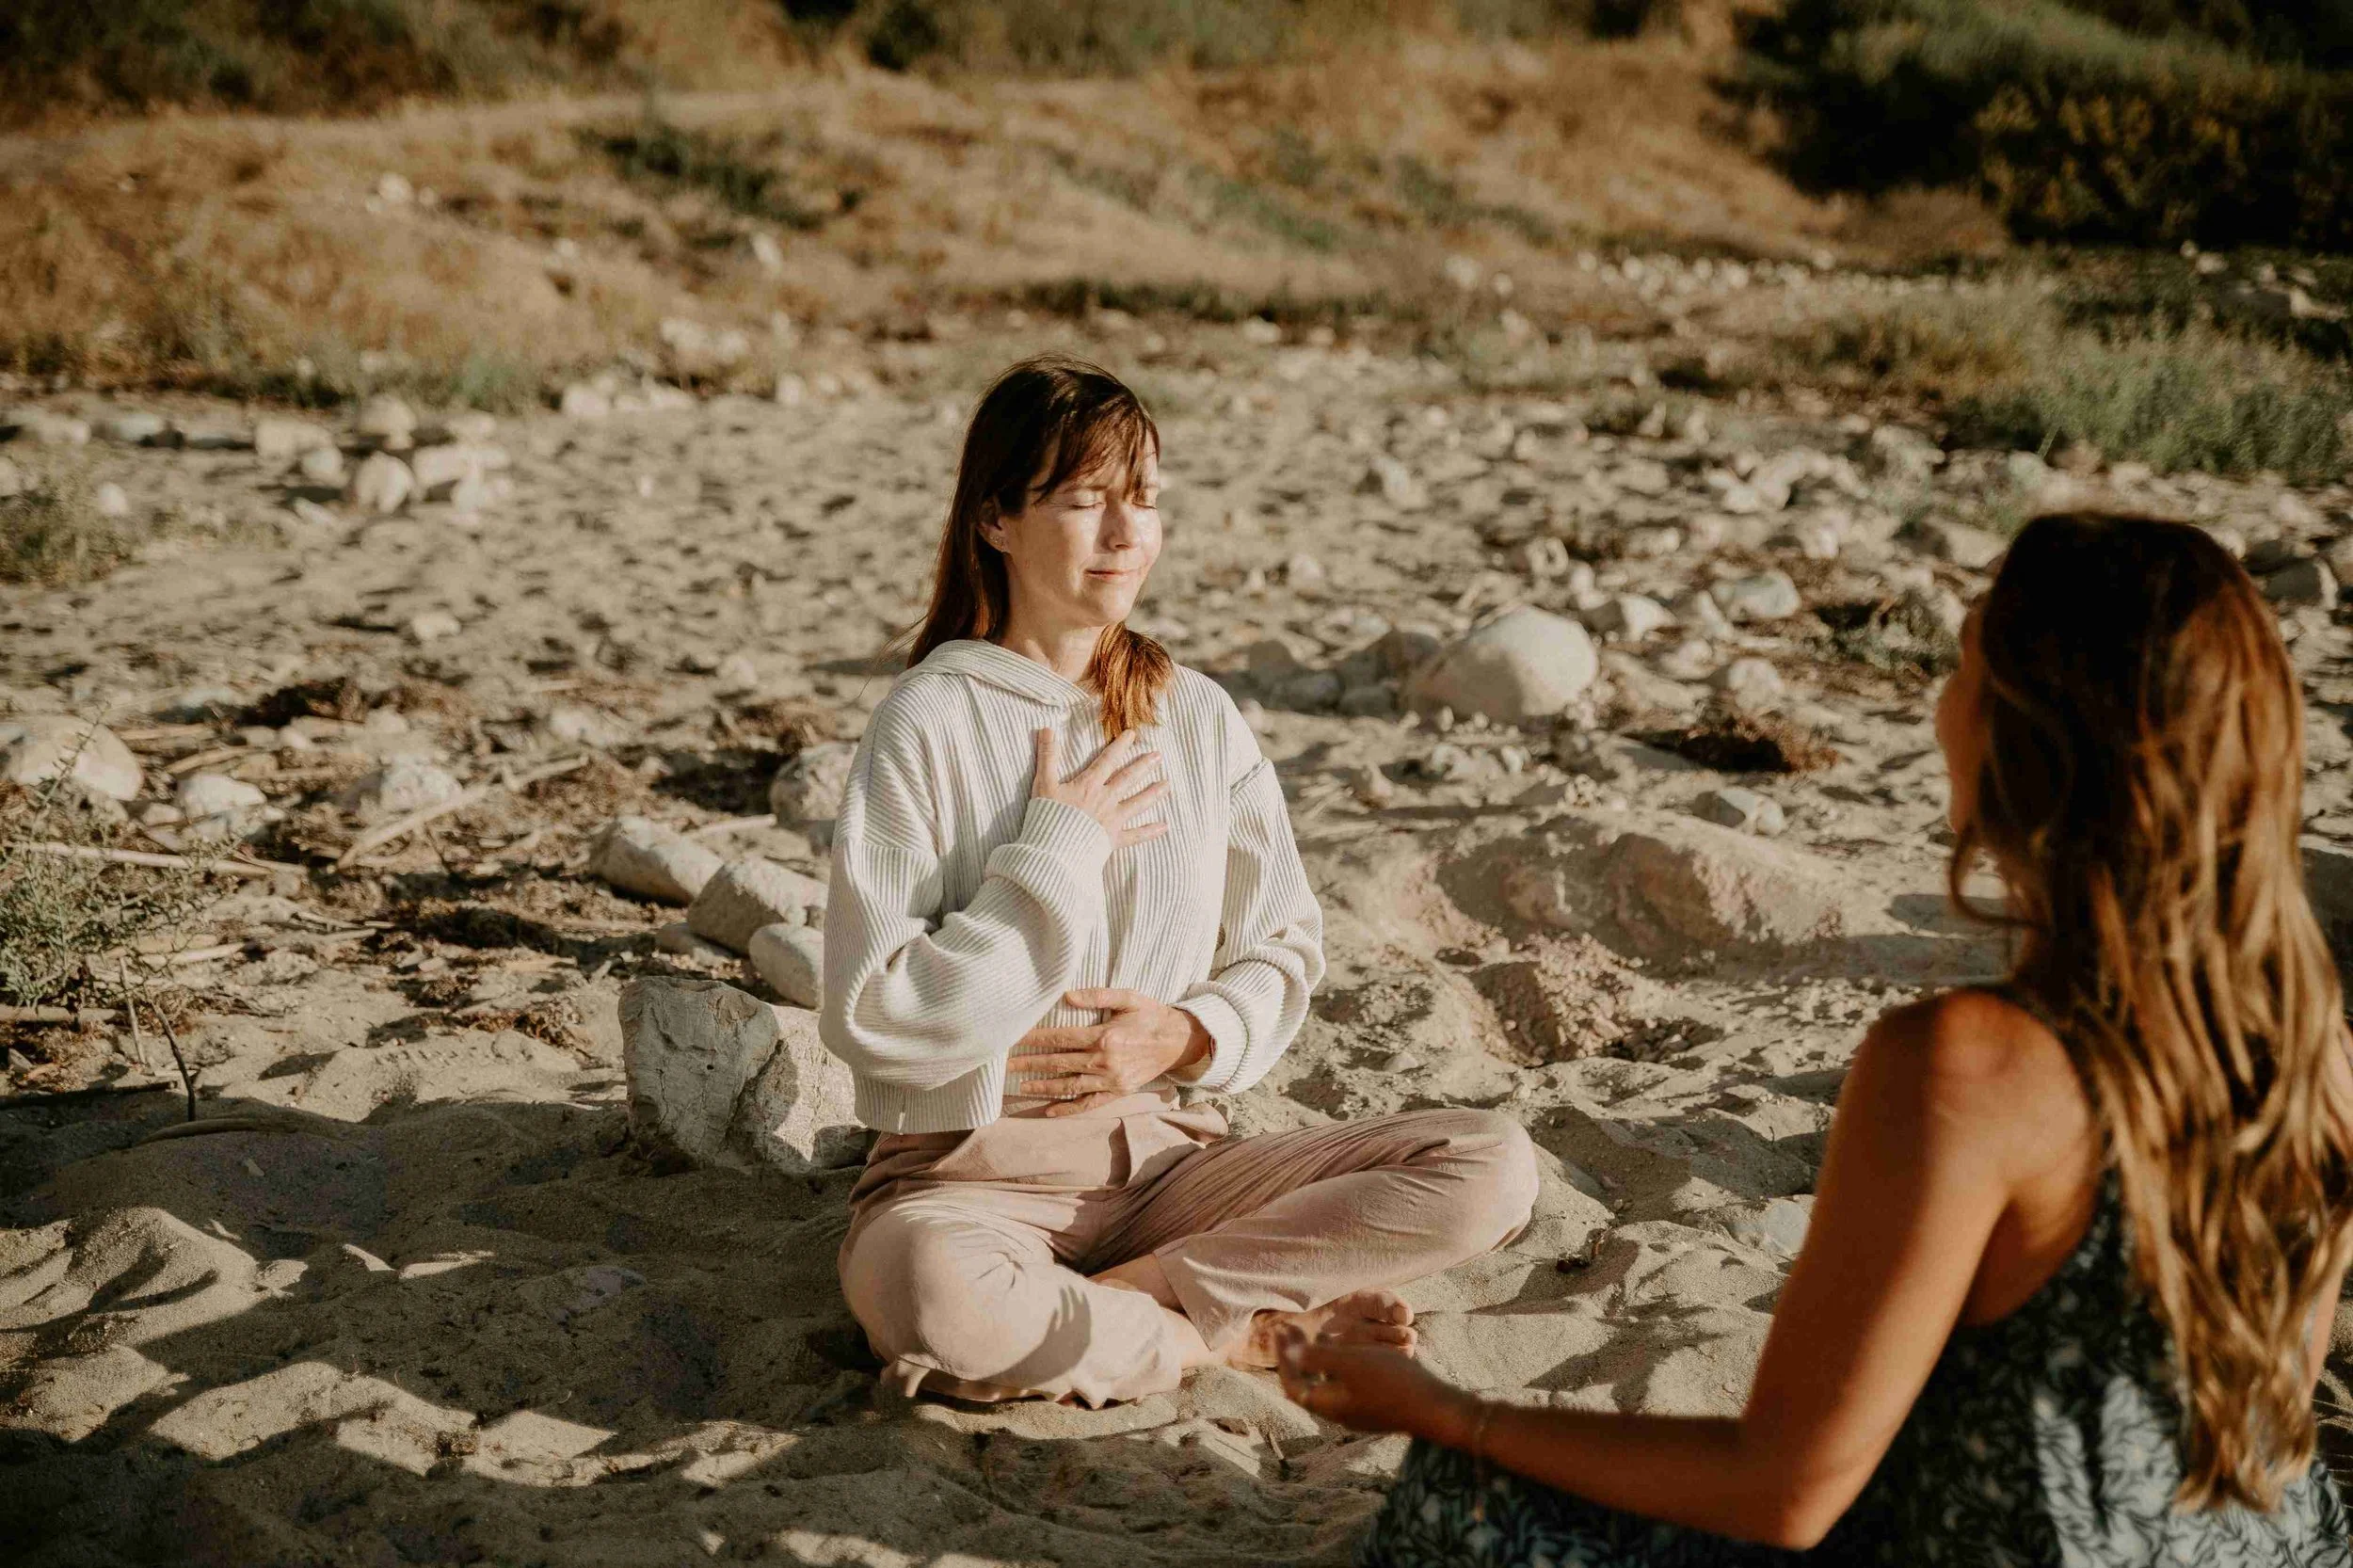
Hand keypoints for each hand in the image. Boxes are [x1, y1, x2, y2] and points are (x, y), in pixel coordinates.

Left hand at [1011, 988, 1211, 1115]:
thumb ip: (1098, 996)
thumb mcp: (1128, 997)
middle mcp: (1105, 1061)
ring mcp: (1111, 1080)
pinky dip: (1069, 1109)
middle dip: (1030, 1064)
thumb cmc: (1151, 1015)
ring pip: (1070, 1086)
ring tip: (1020, 1086)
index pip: (1060, 1038)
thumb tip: (1067, 996)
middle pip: (1059, 1064)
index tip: (1014, 1039)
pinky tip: (1049, 1110)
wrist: (1180, 1041)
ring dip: (1043, 1087)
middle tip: (1007, 1065)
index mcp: (1105, 1036)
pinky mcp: (1118, 1092)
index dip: (1035, 1039)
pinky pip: (1089, 1103)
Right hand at [1031, 728, 1166, 848]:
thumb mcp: (1043, 783)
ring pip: (1137, 803)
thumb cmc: (1046, 816)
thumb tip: (1046, 729)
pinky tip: (1164, 826)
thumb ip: (1047, 756)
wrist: (1053, 849)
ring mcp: (1111, 820)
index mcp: (1089, 785)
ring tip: (1167, 784)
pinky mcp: (1113, 839)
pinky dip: (1150, 831)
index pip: (1107, 760)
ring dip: (1153, 793)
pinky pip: (1135, 835)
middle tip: (1158, 756)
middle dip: (1143, 765)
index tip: (1132, 735)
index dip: (1120, 746)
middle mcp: (1105, 799)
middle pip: (1127, 779)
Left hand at [1278, 1327, 1476, 1441]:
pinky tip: (1350, 1350)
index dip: (1282, 1359)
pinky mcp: (1376, 1408)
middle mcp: (1340, 1413)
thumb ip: (1317, 1358)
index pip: (1292, 1386)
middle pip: (1308, 1385)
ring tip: (1318, 1337)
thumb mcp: (1350, 1363)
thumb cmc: (1391, 1381)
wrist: (1435, 1406)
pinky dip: (1340, 1365)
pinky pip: (1347, 1385)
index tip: (1281, 1332)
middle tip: (1293, 1332)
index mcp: (1328, 1404)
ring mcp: (1359, 1413)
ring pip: (1329, 1385)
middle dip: (1298, 1357)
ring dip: (1319, 1360)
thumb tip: (1290, 1355)